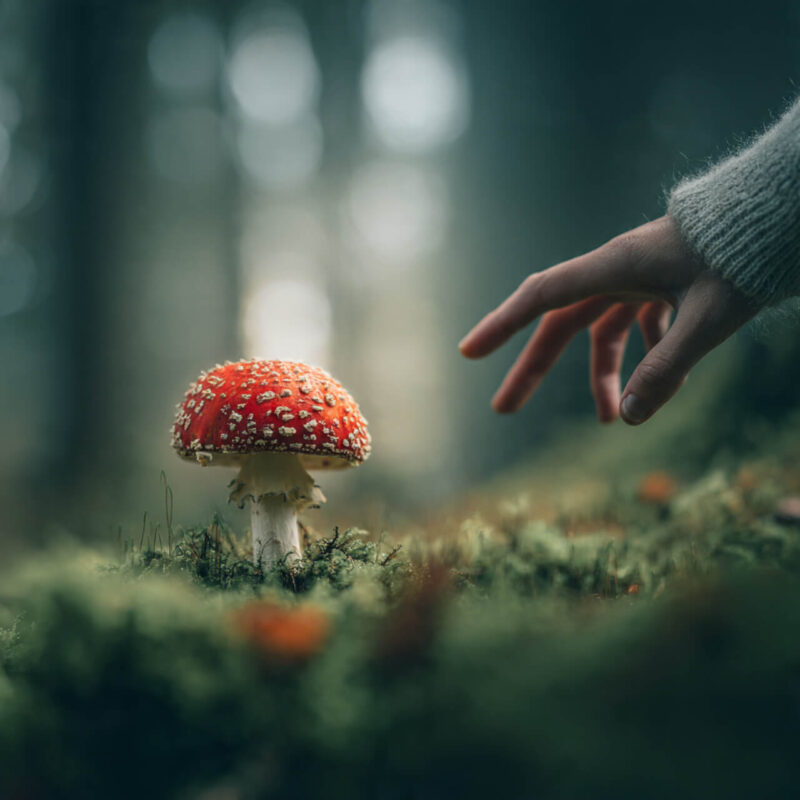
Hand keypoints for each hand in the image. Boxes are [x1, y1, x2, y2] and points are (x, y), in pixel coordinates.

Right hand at [459, 216, 756, 424]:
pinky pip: (639, 327)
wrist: (780, 217)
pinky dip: (646, 358)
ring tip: (607, 419)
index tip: (468, 352)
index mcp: (615, 267)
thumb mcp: (708, 319)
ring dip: (601, 376)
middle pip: (560, 325)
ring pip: (601, 332)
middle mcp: (617, 272)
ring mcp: (639, 279)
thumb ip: (667, 368)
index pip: (542, 297)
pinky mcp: (663, 286)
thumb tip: (628, 417)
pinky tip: (667, 384)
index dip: (501, 325)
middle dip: (533, 369)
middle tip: (504, 408)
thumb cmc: (744, 257)